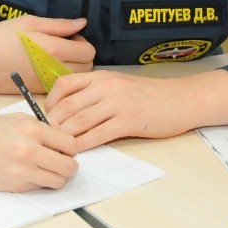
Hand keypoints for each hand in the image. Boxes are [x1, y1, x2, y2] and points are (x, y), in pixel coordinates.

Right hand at [0, 15, 93, 92]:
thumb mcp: (28, 22)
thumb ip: (59, 25)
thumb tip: (82, 23)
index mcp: (54, 50)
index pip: (89, 52)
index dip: (82, 42)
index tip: (69, 38)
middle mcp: (53, 71)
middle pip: (87, 68)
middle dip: (81, 57)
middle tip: (63, 47)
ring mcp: (46, 84)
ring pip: (75, 80)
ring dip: (71, 68)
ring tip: (52, 57)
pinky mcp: (37, 92)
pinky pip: (59, 87)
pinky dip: (57, 78)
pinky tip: (42, 68)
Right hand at [0, 114, 78, 190]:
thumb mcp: (11, 119)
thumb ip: (38, 126)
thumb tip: (60, 136)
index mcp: (30, 129)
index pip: (70, 144)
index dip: (69, 147)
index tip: (63, 148)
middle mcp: (29, 150)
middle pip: (69, 166)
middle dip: (68, 165)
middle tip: (59, 161)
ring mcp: (22, 171)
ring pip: (58, 181)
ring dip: (56, 177)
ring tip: (44, 169)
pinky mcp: (15, 187)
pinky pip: (40, 188)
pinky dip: (39, 182)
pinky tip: (26, 173)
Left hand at [45, 69, 227, 150]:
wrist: (182, 99)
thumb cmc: (149, 95)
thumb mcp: (118, 84)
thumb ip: (95, 92)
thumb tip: (68, 109)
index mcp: (101, 76)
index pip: (64, 84)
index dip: (50, 102)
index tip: (46, 115)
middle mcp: (107, 86)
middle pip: (68, 106)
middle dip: (53, 123)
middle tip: (45, 136)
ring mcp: (118, 103)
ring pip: (80, 121)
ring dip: (65, 136)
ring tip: (58, 146)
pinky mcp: (129, 121)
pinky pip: (98, 134)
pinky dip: (84, 144)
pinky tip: (78, 151)